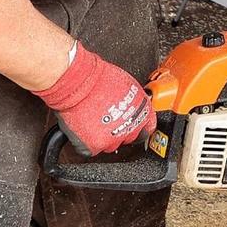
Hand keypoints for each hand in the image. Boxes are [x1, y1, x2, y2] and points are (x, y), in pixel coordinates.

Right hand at [37, 44, 151, 156]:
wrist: (79, 81)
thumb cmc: (100, 77)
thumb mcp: (128, 86)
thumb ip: (133, 102)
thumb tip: (131, 107)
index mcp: (142, 114)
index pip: (147, 128)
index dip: (138, 126)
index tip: (133, 126)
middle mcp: (129, 129)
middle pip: (127, 138)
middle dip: (119, 130)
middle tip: (107, 119)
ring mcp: (111, 139)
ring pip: (110, 146)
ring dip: (103, 137)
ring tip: (93, 121)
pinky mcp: (93, 146)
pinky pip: (91, 149)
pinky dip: (86, 141)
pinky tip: (84, 128)